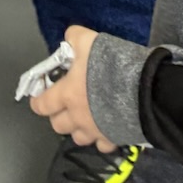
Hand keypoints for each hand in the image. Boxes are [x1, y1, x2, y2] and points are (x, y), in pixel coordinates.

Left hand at [29, 26, 114, 150]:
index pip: (42, 105)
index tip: (40, 98)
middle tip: (66, 105)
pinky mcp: (114, 138)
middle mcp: (78, 117)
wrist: (144, 88)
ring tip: (86, 117)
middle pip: (58, 125)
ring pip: (78, 138)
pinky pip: (103, 145)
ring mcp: (96, 131)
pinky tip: (107, 128)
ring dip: (78, 129)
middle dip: (59, 115)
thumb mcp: (89, 41)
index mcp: (67, 95)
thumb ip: (75, 38)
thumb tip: (69, 37)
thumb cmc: (112, 64)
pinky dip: (102, 138)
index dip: (38, 102)